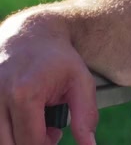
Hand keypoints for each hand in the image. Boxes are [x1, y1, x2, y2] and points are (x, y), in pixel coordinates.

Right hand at [0, 14, 97, 144]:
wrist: (31, 33)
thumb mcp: (81, 82)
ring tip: (32, 123)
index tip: (56, 134)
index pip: (30, 141)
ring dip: (15, 138)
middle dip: (30, 143)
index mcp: (24, 94)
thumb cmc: (58, 59)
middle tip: (45, 131)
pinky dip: (4, 129)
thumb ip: (86, 116)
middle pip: (9, 144)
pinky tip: (19, 117)